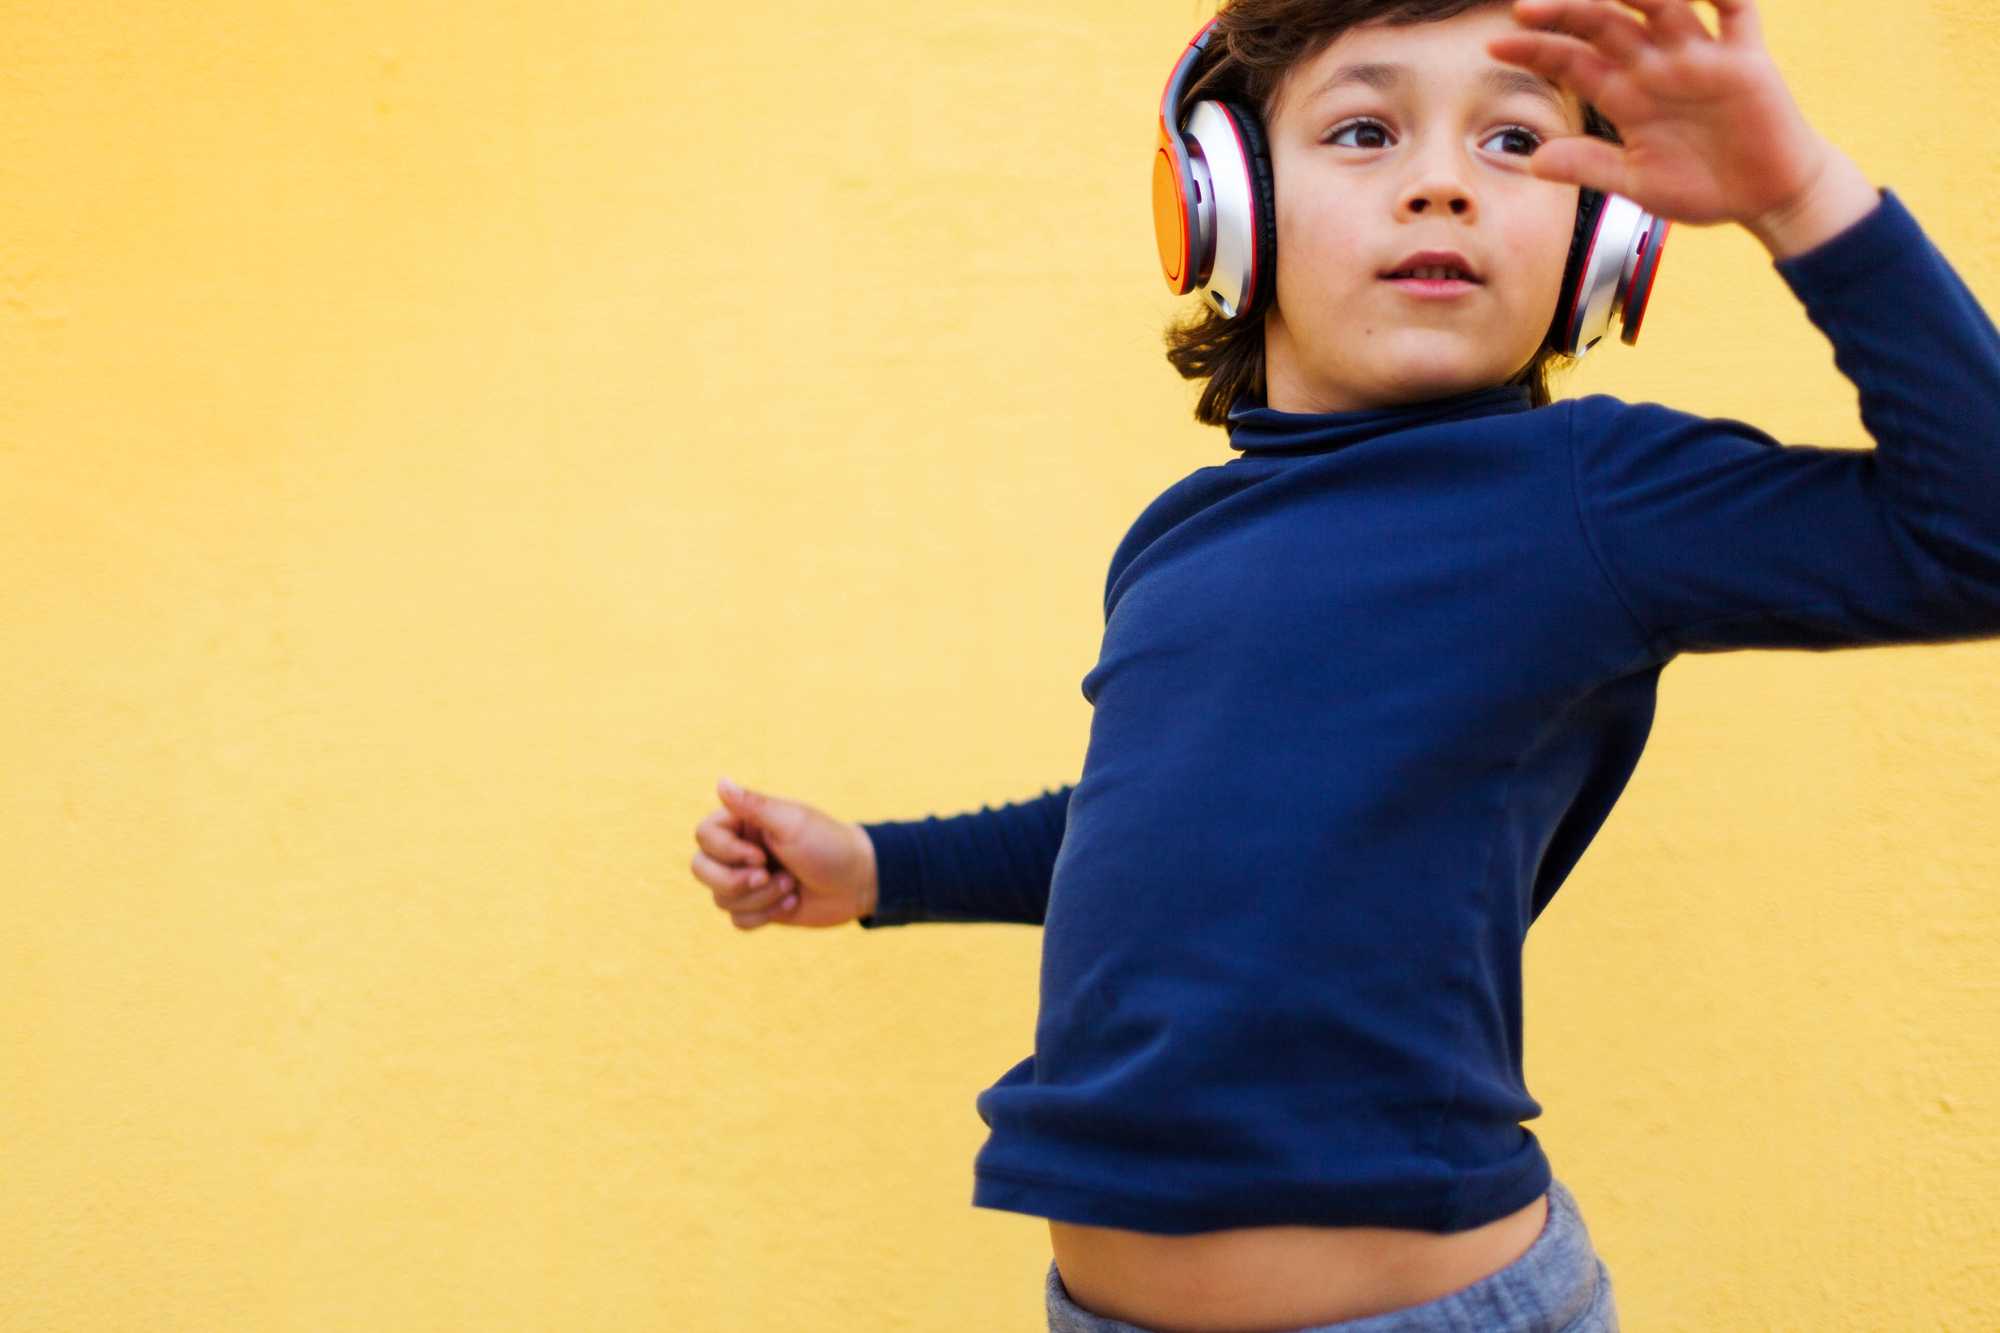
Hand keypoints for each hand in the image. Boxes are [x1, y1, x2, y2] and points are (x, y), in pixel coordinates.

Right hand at [690, 776, 878, 930]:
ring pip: (720, 898)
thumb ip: (753, 805)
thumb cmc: (829, 845)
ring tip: (791, 887)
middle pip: (700, 869)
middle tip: (768, 876)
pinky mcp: (759, 907)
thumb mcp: (792, 822)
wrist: (860, 882)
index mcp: (745, 823)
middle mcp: (741, 850)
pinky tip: (792, 903)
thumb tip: (720, 781)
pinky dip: (765, 915)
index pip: (704, 835)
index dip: (726, 850)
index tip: (761, 854)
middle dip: (734, 881)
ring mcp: (749, 880)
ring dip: (760, 898)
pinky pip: (738, 920)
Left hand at [1486, 0, 1845, 239]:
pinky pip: (1735, 12)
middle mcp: (1656, 68)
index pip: (1572, 62)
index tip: (1495, 44)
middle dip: (1566, 12)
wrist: (1767, 197)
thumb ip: (1589, 166)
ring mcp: (1699, 58)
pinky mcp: (1745, 59)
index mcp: (1626, 96)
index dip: (1536, 51)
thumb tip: (1534, 161)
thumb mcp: (1636, 184)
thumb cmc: (1703, 188)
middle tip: (1525, 5)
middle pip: (1606, 24)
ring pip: (1662, 6)